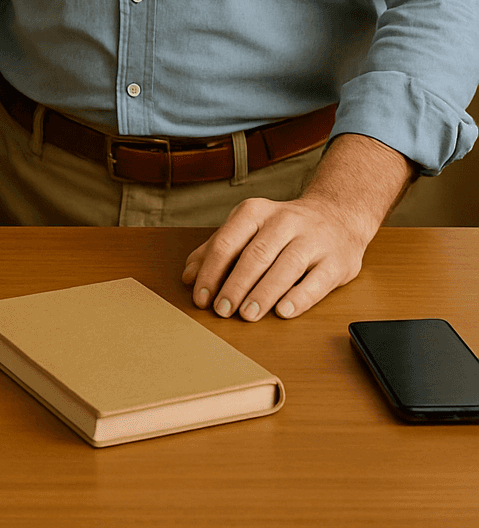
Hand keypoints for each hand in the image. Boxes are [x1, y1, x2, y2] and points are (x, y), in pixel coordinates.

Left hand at [181, 133, 412, 320]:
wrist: (338, 214)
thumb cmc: (284, 227)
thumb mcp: (248, 228)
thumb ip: (218, 248)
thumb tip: (189, 275)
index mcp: (256, 212)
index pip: (228, 242)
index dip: (212, 272)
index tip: (202, 298)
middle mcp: (285, 221)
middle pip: (256, 255)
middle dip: (235, 285)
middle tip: (222, 310)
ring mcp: (313, 240)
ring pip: (285, 267)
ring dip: (263, 293)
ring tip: (247, 315)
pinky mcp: (336, 260)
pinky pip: (316, 281)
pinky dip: (299, 297)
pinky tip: (283, 311)